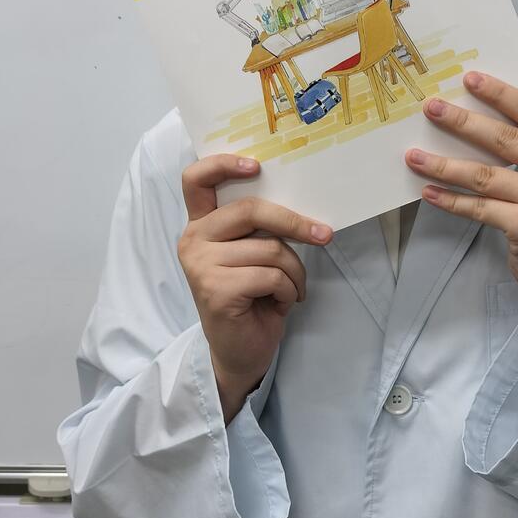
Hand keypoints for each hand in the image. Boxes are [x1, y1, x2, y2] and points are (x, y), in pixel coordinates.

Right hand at [178, 155, 332, 421]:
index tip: (256, 166)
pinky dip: (288, 290)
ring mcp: (200, 265)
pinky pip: (271, 275)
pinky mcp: (215, 290)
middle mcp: (192, 240)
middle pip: (250, 210)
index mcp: (200, 225)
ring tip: (291, 289)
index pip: (196, 180)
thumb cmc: (252, 299)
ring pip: (270, 248)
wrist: (240, 353)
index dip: (223, 164)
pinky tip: (281, 303)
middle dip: (294, 223)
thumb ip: (257, 226)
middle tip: (324, 235)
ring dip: (294, 271)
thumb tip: (298, 199)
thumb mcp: (253, 254)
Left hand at [404, 72, 517, 371]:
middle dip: (464, 122)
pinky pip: (480, 207)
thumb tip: (483, 115)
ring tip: (413, 155)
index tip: (470, 79)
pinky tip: (427, 191)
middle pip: (509, 139)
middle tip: (431, 107)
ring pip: (487, 175)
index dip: (503, 95)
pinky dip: (451, 200)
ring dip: (445, 164)